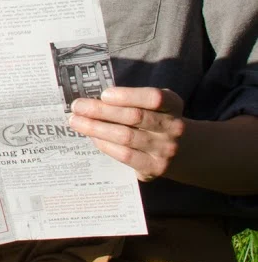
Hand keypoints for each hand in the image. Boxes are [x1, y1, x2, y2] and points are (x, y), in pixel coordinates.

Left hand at [69, 84, 186, 179]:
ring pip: (125, 137)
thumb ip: (132, 100)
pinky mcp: (154, 167)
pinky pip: (125, 155)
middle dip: (101, 110)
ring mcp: (165, 149)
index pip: (154, 98)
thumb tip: (92, 98)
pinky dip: (105, 145)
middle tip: (77, 106)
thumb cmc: (158, 120)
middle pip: (134, 117)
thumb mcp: (155, 105)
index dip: (128, 96)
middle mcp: (173, 127)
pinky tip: (93, 138)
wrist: (185, 150)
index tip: (104, 94)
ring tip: (76, 121)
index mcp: (173, 104)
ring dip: (96, 128)